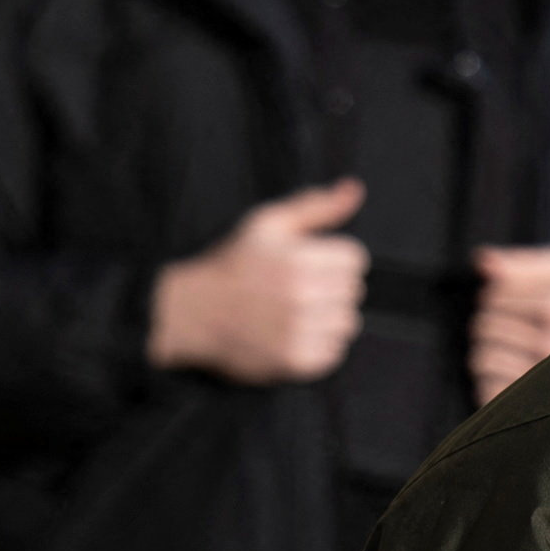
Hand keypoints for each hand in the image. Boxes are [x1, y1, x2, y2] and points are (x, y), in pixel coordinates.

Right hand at [150, 180, 368, 381]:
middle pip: (353, 291)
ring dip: (330, 318)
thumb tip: (355, 189)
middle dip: (332, 288)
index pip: (355, 259)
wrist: (194, 313)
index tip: (312, 265)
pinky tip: (295, 333)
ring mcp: (299, 330)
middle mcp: (302, 295)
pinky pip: (335, 352)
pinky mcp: (295, 361)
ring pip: (348, 323)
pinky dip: (321, 346)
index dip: (335, 259)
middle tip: (301, 289)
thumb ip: (317, 206)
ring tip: (298, 312)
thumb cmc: (233, 264)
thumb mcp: (268, 223)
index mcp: (299, 259)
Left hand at [470, 244, 549, 403]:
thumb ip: (523, 264)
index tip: (519, 305)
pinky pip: (486, 386)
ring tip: (514, 354)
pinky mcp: (532, 404)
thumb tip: (482, 261)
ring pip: (481, 358)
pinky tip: (513, 378)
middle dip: (493, 326)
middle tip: (516, 331)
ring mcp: (543, 378)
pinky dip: (493, 382)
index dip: (498, 298)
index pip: (493, 296)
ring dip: (490, 355)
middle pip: (484, 326)